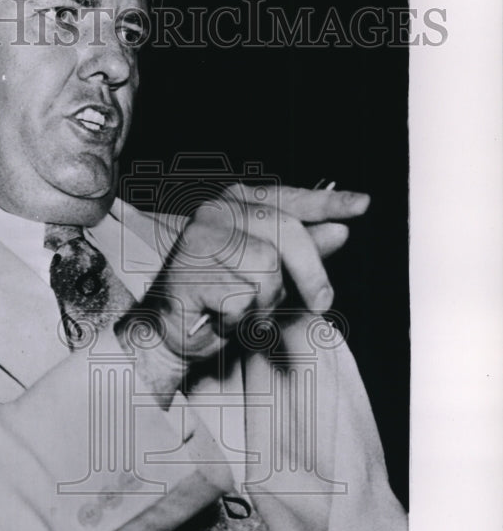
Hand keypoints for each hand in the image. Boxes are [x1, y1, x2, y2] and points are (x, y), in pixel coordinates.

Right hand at [119, 184, 369, 397]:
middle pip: (286, 233)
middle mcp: (215, 213)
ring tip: (242, 311)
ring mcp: (199, 240)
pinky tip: (220, 318)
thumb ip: (302, 252)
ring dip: (265, 305)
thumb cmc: (217, 299)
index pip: (288, 199)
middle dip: (311, 274)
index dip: (326, 203)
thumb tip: (340, 231)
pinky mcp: (190, 273)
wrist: (169, 332)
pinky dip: (240, 320)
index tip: (361, 205)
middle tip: (323, 304)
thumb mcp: (269, 274)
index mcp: (234, 204)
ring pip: (267, 271)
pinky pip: (243, 300)